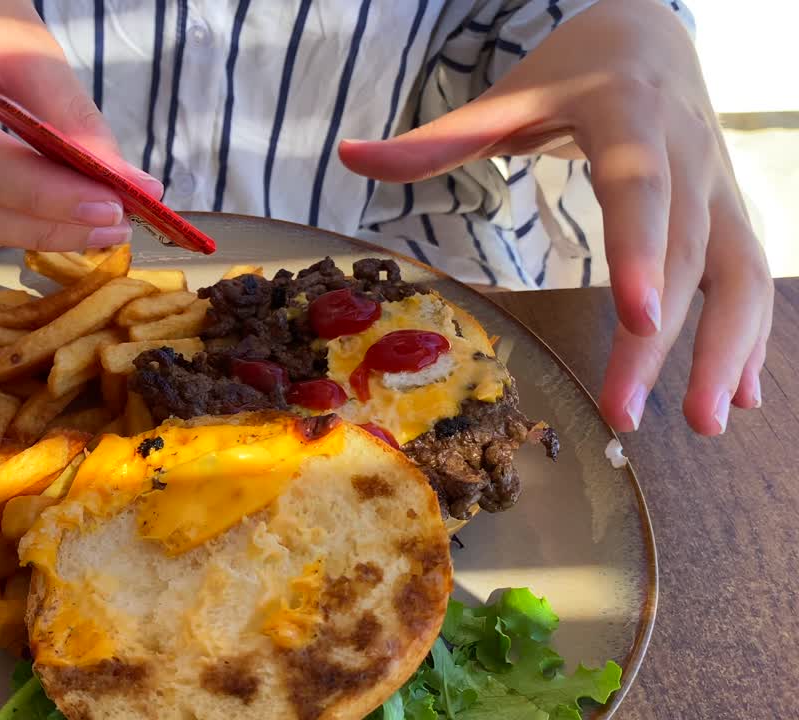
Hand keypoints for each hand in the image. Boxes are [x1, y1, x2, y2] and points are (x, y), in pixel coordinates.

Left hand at [338, 0, 771, 435]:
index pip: (641, 187)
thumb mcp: (508, 96)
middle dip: (661, 340)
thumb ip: (437, 137)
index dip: (638, 251)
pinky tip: (737, 393)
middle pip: (684, 252)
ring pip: (742, 271)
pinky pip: (749, 276)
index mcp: (630, 117)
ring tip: (705, 423)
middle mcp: (687, 153)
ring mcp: (718, 186)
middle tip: (625, 414)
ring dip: (727, 349)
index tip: (635, 317)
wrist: (647, 36)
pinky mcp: (729, 213)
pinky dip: (747, 337)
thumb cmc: (569, 72)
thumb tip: (349, 156)